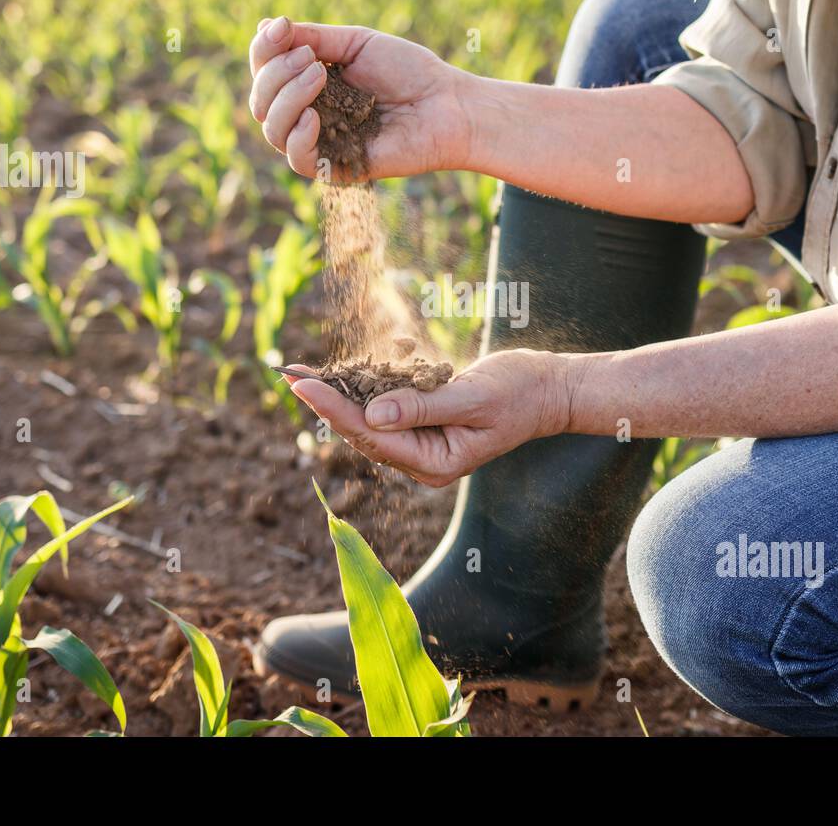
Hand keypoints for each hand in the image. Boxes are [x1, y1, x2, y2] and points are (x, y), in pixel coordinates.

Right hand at [247, 16, 472, 180]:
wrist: (447, 104)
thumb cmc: (409, 72)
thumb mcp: (358, 43)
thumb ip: (315, 38)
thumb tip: (265, 25)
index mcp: (308, 82)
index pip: (264, 70)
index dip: (262, 50)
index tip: (280, 28)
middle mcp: (308, 113)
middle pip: (260, 100)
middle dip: (276, 74)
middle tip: (311, 59)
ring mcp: (320, 141)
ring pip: (272, 129)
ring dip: (286, 98)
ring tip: (317, 75)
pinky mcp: (336, 167)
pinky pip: (297, 159)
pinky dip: (297, 135)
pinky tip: (315, 116)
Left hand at [280, 350, 574, 486]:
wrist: (549, 389)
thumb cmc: (519, 393)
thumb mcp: (473, 398)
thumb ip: (423, 407)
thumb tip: (372, 413)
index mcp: (436, 463)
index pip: (373, 434)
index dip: (334, 408)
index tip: (303, 385)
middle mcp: (424, 459)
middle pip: (364, 431)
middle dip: (326, 401)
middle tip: (288, 375)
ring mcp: (424, 443)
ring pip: (370, 419)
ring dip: (339, 394)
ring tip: (302, 374)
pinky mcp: (426, 424)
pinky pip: (386, 408)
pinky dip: (363, 388)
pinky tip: (339, 374)